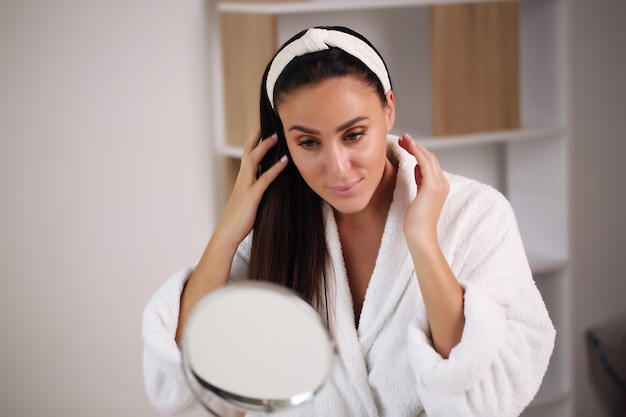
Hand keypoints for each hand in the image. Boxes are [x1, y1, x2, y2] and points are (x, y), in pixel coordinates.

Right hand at [214, 127, 287, 248]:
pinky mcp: (252, 196)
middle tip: (266, 120)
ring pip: (254, 160)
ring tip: (277, 136)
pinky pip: (264, 179)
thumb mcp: (249, 200)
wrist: (227, 234)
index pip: (248, 153)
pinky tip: (284, 162)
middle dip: (257, 135)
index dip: (254, 139)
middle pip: (248, 150)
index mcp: (242, 178)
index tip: (262, 127)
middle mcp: (242, 178)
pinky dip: (274, 169)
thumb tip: (268, 184)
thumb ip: (257, 189)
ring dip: (265, 147)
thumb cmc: (239, 220)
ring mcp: (246, 186)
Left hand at [398, 133, 448, 248]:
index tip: (407, 144)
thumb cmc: (416, 222)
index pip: (431, 164)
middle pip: (430, 158)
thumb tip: (416, 168)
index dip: (419, 152)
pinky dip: (416, 152)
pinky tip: (408, 145)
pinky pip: (424, 163)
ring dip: (415, 146)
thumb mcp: (418, 197)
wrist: (421, 236)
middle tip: (403, 138)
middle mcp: (443, 183)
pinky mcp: (432, 186)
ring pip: (428, 158)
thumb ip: (420, 182)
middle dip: (416, 146)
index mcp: (440, 186)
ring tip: (403, 139)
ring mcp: (439, 184)